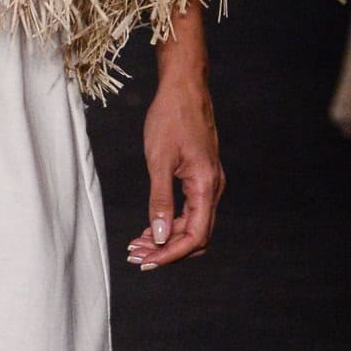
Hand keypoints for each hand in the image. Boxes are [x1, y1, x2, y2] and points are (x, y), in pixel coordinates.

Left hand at [127, 73, 223, 270]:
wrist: (184, 88)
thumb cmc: (170, 118)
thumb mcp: (159, 161)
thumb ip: (161, 201)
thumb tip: (162, 236)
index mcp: (206, 185)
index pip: (196, 235)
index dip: (172, 254)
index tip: (148, 261)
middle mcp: (212, 187)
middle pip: (197, 235)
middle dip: (168, 250)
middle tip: (137, 256)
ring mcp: (208, 182)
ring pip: (193, 224)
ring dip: (168, 238)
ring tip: (138, 244)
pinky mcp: (200, 177)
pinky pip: (190, 210)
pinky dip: (172, 222)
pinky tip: (151, 227)